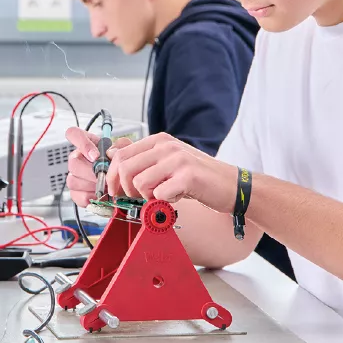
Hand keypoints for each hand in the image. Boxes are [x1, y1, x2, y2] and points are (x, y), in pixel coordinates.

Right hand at [64, 126, 132, 207]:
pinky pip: (76, 196)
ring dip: (92, 186)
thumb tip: (110, 153)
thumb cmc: (123, 165)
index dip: (82, 144)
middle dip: (91, 172)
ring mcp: (75, 176)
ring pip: (73, 180)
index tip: (96, 156)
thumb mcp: (127, 151)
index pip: (74, 134)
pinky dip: (90, 198)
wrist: (126, 185)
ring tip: (106, 187)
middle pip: (73, 162)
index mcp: (88, 144)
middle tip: (105, 178)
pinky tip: (101, 196)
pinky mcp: (76, 193)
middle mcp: (78, 159)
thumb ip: (121, 146)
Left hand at [105, 132, 237, 210]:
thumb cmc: (197, 177)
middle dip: (124, 190)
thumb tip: (110, 156)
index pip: (120, 154)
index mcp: (159, 140)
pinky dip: (164, 203)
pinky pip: (159, 194)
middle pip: (124, 168)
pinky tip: (177, 198)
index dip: (111, 176)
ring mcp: (177, 159)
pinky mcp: (188, 176)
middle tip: (136, 199)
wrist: (231, 185)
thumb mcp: (168, 162)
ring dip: (146, 197)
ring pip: (139, 183)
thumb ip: (143, 159)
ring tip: (162, 196)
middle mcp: (166, 146)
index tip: (115, 192)